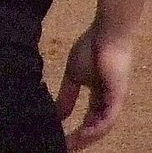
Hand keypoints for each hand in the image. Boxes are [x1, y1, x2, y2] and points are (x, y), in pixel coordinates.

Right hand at [56, 22, 135, 148]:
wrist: (106, 35)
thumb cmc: (91, 50)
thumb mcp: (73, 76)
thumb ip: (67, 95)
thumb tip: (58, 112)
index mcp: (98, 97)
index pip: (88, 121)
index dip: (75, 133)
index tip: (59, 139)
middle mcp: (107, 103)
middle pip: (95, 129)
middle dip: (80, 141)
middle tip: (64, 148)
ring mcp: (114, 101)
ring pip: (102, 127)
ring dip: (86, 138)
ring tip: (70, 145)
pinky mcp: (117, 97)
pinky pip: (108, 118)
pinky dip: (96, 128)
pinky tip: (84, 133)